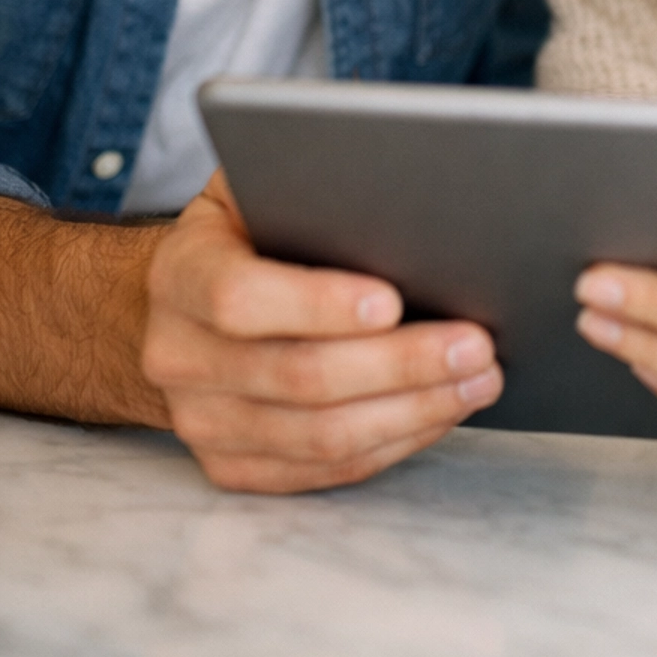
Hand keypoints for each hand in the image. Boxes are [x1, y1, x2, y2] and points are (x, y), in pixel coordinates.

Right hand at [143, 171, 501, 492]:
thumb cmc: (251, 231)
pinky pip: (323, 471)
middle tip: (476, 343)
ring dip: (412, 410)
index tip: (393, 299)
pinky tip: (440, 411)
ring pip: (319, 435)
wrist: (194, 304)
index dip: (317, 304)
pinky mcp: (231, 467)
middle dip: (399, 363)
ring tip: (478, 379)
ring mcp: (200, 420)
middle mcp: (177, 354)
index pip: (239, 297)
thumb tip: (393, 188)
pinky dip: (393, 443)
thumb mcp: (257, 187)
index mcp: (180, 273)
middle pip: (297, 376)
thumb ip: (304, 186)